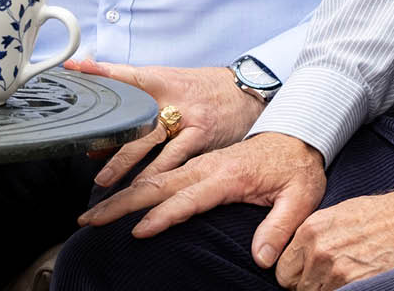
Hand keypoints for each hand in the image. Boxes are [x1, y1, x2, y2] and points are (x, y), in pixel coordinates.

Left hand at [64, 57, 263, 186]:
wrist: (245, 89)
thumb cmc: (201, 91)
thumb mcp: (171, 88)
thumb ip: (137, 113)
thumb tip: (97, 145)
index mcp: (160, 79)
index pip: (125, 72)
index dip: (100, 70)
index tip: (75, 68)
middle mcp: (171, 95)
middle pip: (133, 113)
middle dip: (108, 134)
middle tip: (85, 150)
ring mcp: (187, 115)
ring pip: (150, 139)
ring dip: (125, 162)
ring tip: (105, 182)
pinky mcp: (202, 134)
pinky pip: (176, 157)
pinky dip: (158, 173)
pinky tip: (143, 189)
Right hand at [79, 131, 325, 266]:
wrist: (299, 134)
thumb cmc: (298, 168)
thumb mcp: (300, 198)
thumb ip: (280, 228)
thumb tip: (261, 258)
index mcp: (229, 175)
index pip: (190, 198)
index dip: (164, 216)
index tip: (138, 231)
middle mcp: (208, 167)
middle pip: (158, 184)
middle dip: (124, 202)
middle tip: (92, 219)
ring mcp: (201, 164)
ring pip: (155, 178)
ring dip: (123, 195)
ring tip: (95, 211)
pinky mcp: (200, 165)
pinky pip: (162, 175)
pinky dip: (137, 186)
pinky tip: (121, 199)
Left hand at [274, 166, 393, 289]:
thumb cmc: (379, 215)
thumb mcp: (338, 215)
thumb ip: (315, 236)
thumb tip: (301, 257)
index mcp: (310, 229)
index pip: (284, 269)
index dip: (296, 276)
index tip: (308, 276)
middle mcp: (318, 250)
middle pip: (296, 287)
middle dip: (308, 287)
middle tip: (327, 280)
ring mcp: (336, 270)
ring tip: (346, 279)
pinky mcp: (357, 284)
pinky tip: (356, 284)